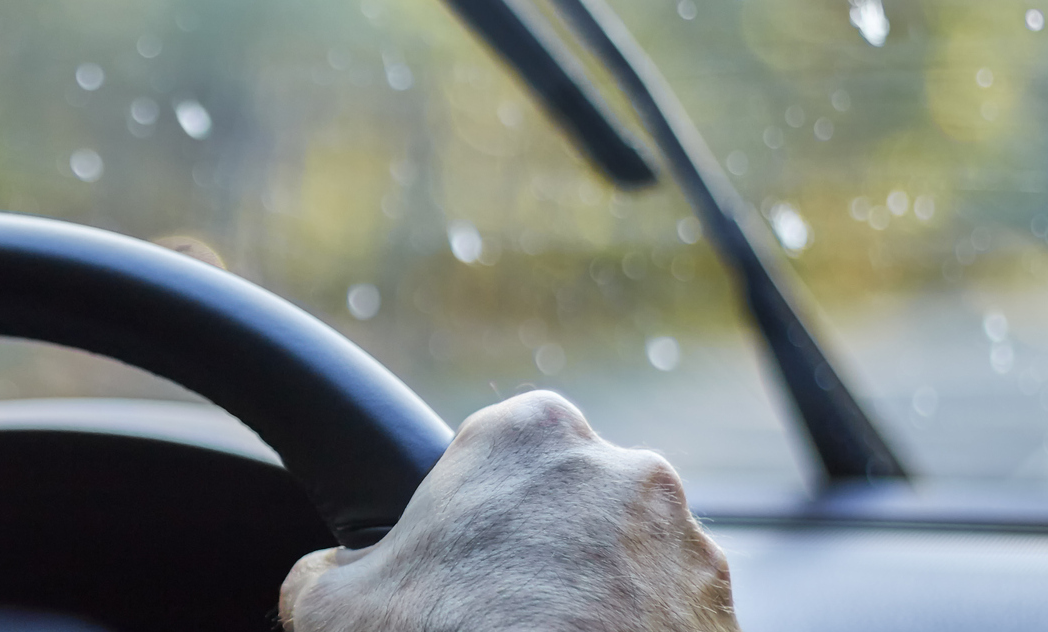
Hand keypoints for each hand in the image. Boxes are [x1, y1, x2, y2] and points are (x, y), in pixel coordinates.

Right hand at [279, 391, 736, 631]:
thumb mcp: (334, 605)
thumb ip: (324, 572)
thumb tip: (324, 579)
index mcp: (529, 433)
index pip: (495, 452)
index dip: (470, 513)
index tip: (456, 567)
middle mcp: (623, 468)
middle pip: (569, 504)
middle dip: (541, 555)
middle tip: (498, 618)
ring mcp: (686, 541)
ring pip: (628, 561)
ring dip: (596, 599)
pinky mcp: (724, 608)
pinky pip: (671, 616)